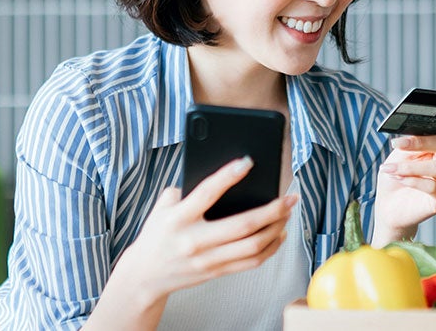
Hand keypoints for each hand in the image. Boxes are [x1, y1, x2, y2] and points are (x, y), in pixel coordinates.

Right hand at [108, 157, 297, 301]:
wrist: (145, 275)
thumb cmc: (157, 234)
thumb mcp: (162, 207)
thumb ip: (185, 191)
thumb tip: (222, 177)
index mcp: (179, 218)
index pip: (207, 192)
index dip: (229, 175)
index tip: (248, 161)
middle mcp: (195, 240)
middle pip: (243, 225)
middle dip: (272, 209)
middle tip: (290, 196)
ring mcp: (208, 259)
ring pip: (253, 246)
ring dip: (277, 228)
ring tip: (287, 213)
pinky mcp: (217, 272)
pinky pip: (251, 261)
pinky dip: (271, 247)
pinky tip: (279, 234)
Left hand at [373, 109, 435, 238]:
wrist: (390, 205)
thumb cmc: (398, 174)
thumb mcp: (402, 152)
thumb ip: (413, 141)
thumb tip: (416, 133)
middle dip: (421, 142)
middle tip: (398, 143)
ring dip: (409, 166)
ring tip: (390, 168)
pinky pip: (432, 187)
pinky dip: (411, 181)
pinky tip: (398, 178)